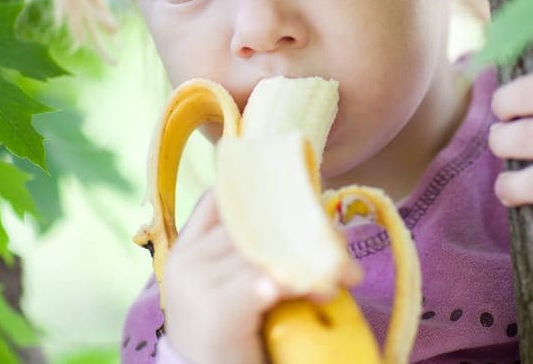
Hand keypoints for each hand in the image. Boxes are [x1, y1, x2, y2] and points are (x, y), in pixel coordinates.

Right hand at [163, 190, 360, 363]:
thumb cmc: (230, 338)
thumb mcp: (236, 286)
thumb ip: (255, 253)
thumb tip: (315, 217)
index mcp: (187, 247)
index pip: (225, 198)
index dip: (268, 195)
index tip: (308, 200)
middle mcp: (187, 260)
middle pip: (255, 225)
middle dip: (307, 233)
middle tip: (345, 248)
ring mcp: (197, 284)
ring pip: (268, 252)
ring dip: (315, 263)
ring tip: (345, 277)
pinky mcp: (217, 312)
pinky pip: (268, 283)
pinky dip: (301, 284)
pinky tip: (324, 293)